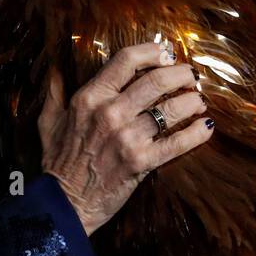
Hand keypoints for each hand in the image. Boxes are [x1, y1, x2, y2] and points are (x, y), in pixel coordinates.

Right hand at [38, 41, 213, 236]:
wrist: (63, 204)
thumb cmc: (57, 162)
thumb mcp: (49, 122)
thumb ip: (54, 93)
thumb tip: (56, 70)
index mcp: (89, 98)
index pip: (126, 60)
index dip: (152, 51)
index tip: (166, 52)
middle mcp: (109, 113)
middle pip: (156, 80)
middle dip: (181, 75)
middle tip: (191, 76)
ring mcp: (127, 138)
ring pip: (171, 109)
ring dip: (192, 102)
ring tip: (199, 101)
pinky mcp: (141, 162)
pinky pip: (177, 143)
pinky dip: (196, 134)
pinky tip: (206, 127)